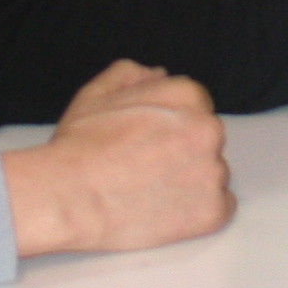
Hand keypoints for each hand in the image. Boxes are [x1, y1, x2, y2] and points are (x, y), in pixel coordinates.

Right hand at [2, 61, 231, 257]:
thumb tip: (159, 74)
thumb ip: (131, 75)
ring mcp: (213, 171)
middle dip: (181, 154)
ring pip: (211, 175)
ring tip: (150, 193)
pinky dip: (198, 213)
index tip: (147, 145)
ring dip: (190, 183)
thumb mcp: (97, 94)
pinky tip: (166, 212)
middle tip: (145, 170)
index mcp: (188, 96)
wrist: (66, 196)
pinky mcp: (211, 210)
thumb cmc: (79, 147)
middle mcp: (208, 129)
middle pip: (205, 142)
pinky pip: (220, 208)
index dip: (168, 129)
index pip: (195, 110)